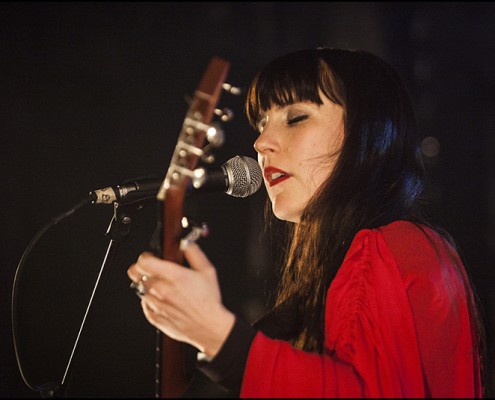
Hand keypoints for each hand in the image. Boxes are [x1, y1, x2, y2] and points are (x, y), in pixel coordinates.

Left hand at [127, 242, 234, 358]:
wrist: (208, 327)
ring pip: (140, 289)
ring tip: (163, 287)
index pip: (143, 262)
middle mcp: (161, 290)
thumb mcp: (207, 271)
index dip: (144, 257)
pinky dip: (150, 300)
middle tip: (150, 270)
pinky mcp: (154, 317)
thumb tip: (186, 243)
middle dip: (142, 270)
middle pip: (136, 274)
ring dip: (147, 286)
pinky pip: (144, 304)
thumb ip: (194, 253)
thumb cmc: (208, 301)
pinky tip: (164, 300)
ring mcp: (156, 304)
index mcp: (174, 276)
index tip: (149, 258)